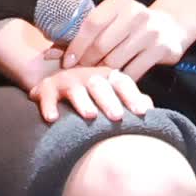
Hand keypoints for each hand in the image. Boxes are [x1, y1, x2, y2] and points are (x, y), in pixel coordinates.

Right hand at [29, 65, 154, 124]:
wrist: (52, 81)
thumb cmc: (89, 94)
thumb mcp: (109, 94)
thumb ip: (129, 99)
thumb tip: (150, 108)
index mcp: (107, 76)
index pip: (122, 83)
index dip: (132, 96)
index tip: (143, 112)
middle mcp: (88, 76)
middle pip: (100, 86)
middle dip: (109, 101)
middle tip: (118, 117)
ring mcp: (67, 80)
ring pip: (76, 90)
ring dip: (83, 102)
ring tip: (90, 116)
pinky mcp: (46, 88)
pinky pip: (47, 96)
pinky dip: (49, 106)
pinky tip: (53, 119)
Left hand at [39, 0, 191, 81]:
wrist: (169, 27)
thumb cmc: (129, 27)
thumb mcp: (109, 22)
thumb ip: (81, 36)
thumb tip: (48, 55)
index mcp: (118, 3)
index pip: (90, 24)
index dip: (75, 45)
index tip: (66, 62)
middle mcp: (136, 14)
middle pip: (102, 45)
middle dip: (87, 63)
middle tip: (80, 74)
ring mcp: (150, 32)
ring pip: (116, 61)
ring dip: (102, 74)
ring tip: (96, 80)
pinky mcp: (162, 49)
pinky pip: (134, 72)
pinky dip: (121, 80)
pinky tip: (115, 83)